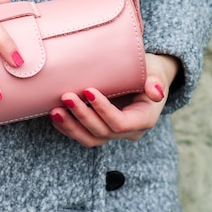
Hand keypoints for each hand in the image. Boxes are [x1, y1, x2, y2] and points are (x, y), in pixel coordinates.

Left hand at [49, 54, 179, 146]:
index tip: (88, 90)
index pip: (121, 123)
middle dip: (82, 115)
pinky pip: (82, 135)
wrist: (143, 77)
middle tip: (67, 96)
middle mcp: (128, 130)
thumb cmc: (148, 71)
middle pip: (102, 132)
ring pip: (90, 139)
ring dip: (71, 126)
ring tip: (55, 110)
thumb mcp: (156, 72)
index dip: (104, 110)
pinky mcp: (99, 130)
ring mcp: (112, 133)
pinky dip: (66, 128)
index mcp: (143, 119)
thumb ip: (155, 81)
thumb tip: (156, 93)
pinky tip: (55, 115)